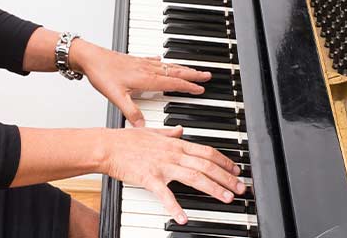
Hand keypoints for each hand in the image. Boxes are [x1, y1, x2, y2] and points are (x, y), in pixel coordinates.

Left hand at [71, 42, 211, 126]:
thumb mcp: (116, 97)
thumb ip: (131, 112)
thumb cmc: (101, 74)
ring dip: (182, 68)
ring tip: (193, 69)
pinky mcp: (135, 60)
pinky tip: (162, 61)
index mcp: (146, 78)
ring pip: (168, 66)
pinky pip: (155, 61)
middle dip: (193, 74)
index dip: (188, 86)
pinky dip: (163, 62)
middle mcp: (147, 69)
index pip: (173, 83)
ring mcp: (142, 63)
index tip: (201, 88)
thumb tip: (142, 127)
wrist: (89, 57)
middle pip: (175, 72)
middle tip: (207, 75)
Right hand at [100, 126, 245, 224]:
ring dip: (213, 188)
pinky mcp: (149, 178)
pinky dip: (175, 207)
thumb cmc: (126, 140)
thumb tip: (181, 130)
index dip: (224, 161)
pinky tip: (183, 217)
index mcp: (175, 144)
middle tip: (239, 188)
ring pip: (194, 176)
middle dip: (226, 177)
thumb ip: (169, 132)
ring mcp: (162, 166)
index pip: (206, 151)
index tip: (235, 170)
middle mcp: (172, 154)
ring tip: (227, 198)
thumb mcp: (152, 132)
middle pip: (206, 165)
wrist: (106, 146)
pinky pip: (165, 194)